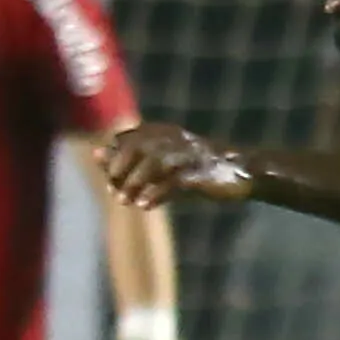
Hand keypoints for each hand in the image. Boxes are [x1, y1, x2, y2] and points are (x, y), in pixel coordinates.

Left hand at [96, 123, 252, 211]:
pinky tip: (145, 206)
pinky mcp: (200, 173)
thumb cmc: (196, 167)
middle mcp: (173, 139)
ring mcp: (188, 155)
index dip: (113, 157)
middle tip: (114, 191)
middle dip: (119, 169)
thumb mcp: (164, 161)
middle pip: (135, 147)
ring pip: (153, 163)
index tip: (109, 178)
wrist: (242, 170)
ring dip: (134, 184)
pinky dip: (156, 194)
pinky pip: (173, 182)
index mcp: (163, 132)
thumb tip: (97, 155)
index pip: (126, 138)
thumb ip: (133, 158)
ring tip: (125, 201)